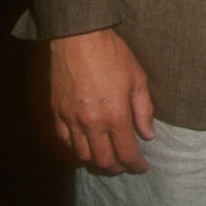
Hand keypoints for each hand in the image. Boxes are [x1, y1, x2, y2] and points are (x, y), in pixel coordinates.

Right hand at [50, 28, 155, 173]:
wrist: (79, 37)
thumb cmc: (112, 54)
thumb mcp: (138, 78)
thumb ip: (144, 109)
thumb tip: (148, 134)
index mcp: (116, 116)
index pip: (127, 153)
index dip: (136, 165)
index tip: (142, 168)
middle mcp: (92, 123)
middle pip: (104, 161)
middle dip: (118, 168)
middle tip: (126, 165)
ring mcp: (71, 119)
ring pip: (83, 155)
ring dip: (97, 161)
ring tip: (107, 157)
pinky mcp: (57, 112)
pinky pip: (65, 141)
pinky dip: (76, 148)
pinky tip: (86, 144)